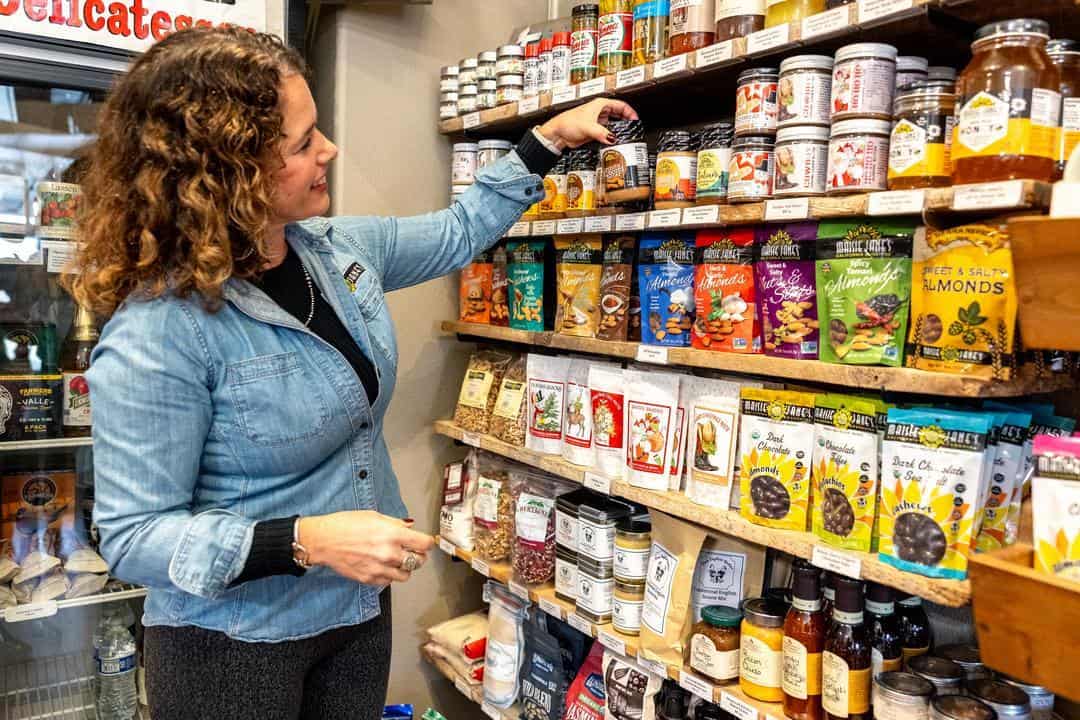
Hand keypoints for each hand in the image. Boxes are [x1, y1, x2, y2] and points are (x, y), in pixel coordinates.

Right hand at [297, 511, 434, 584]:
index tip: (425, 542)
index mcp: (392, 535)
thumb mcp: (374, 516)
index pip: (424, 544)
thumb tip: (410, 527)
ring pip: (406, 575)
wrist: (324, 540)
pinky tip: (382, 565)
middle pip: (419, 562)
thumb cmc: (346, 524)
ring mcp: (380, 569)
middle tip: (411, 550)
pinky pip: (389, 582)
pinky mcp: (370, 579)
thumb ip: (395, 524)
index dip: (427, 542)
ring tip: (396, 559)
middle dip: (418, 555)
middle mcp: (389, 554)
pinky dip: (389, 575)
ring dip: (404, 567)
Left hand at [537, 98, 638, 150]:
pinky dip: (613, 136)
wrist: (558, 133)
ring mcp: (598, 121)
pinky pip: (608, 133)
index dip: (630, 112)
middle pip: (619, 114)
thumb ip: (601, 133)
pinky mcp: (595, 131)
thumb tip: (612, 139)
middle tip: (635, 128)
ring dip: (620, 129)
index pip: (621, 105)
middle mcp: (600, 111)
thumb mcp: (588, 127)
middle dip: (627, 121)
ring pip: (614, 124)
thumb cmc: (568, 123)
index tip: (636, 119)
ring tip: (627, 135)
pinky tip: (616, 141)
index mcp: (600, 104)